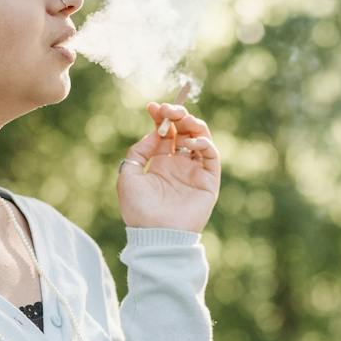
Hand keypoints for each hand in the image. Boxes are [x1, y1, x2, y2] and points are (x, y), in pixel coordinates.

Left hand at [116, 103, 220, 231]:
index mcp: (160, 163)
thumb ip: (139, 151)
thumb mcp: (128, 174)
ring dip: (194, 125)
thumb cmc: (138, 209)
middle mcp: (179, 165)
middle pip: (184, 131)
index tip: (153, 106)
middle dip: (178, 116)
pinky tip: (191, 141)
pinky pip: (212, 157)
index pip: (165, 133)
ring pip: (201, 139)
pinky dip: (205, 143)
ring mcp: (194, 172)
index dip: (161, 118)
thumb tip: (155, 133)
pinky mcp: (208, 182)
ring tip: (184, 119)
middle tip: (170, 109)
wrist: (155, 234)